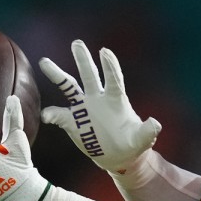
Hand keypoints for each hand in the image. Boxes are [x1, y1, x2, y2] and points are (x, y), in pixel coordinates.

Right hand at [38, 40, 160, 172]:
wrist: (118, 157)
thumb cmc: (133, 144)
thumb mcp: (142, 140)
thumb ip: (148, 132)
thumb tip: (156, 123)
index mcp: (116, 100)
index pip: (113, 79)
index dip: (110, 66)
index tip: (104, 51)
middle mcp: (98, 99)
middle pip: (90, 75)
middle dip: (84, 60)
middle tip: (77, 43)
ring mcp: (84, 108)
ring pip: (69, 87)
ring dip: (57, 75)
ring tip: (44, 61)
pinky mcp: (73, 122)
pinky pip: (59, 115)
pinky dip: (51, 114)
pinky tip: (46, 115)